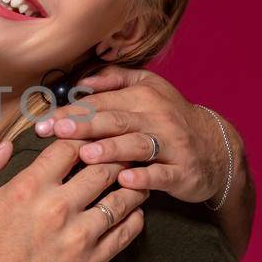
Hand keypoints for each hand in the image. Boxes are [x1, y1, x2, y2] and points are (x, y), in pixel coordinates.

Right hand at [0, 138, 147, 261]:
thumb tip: (7, 145)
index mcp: (27, 189)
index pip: (70, 147)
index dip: (81, 137)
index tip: (85, 140)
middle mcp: (56, 209)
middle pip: (102, 167)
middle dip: (112, 157)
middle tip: (118, 154)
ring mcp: (78, 238)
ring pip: (121, 198)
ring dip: (130, 185)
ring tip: (133, 180)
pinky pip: (125, 233)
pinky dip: (134, 217)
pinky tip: (132, 212)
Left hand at [35, 66, 234, 203]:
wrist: (216, 147)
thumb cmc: (170, 118)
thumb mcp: (149, 89)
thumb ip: (115, 80)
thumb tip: (81, 79)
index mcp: (143, 96)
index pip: (102, 103)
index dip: (72, 111)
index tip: (44, 121)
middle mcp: (157, 118)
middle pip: (116, 120)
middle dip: (84, 126)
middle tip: (56, 132)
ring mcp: (172, 145)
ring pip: (138, 145)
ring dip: (112, 150)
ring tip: (86, 154)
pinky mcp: (183, 171)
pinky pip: (162, 174)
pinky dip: (145, 178)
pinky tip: (125, 181)